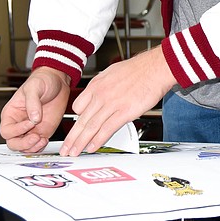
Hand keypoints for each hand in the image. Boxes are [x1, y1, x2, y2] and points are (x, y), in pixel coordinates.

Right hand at [0, 67, 71, 152]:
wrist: (57, 81)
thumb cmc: (42, 81)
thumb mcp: (34, 87)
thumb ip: (32, 103)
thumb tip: (33, 118)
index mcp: (11, 113)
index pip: (7, 130)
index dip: (17, 130)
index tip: (30, 123)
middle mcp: (19, 124)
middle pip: (13, 142)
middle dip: (23, 144)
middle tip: (35, 137)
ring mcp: (31, 130)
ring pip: (25, 147)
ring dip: (32, 147)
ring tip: (42, 139)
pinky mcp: (42, 132)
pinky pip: (37, 145)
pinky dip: (40, 147)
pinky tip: (45, 140)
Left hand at [59, 48, 174, 156]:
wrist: (155, 67)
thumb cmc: (139, 69)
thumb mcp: (112, 72)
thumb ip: (103, 86)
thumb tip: (101, 94)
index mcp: (97, 85)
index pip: (78, 106)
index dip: (76, 120)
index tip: (75, 129)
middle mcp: (100, 95)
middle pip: (81, 120)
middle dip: (72, 138)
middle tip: (65, 149)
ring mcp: (111, 104)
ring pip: (90, 127)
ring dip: (80, 143)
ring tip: (74, 152)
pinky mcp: (124, 112)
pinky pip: (106, 129)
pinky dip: (97, 140)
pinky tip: (92, 147)